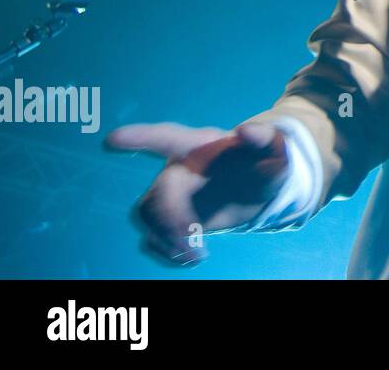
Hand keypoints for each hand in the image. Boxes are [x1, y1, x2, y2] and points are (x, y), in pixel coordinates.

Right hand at [105, 121, 290, 265]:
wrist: (261, 187)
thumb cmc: (266, 161)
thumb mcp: (275, 149)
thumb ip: (265, 138)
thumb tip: (245, 131)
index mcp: (200, 145)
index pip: (166, 137)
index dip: (140, 137)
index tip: (112, 140)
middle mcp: (179, 168)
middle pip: (158, 194)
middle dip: (171, 222)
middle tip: (196, 244)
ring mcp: (172, 194)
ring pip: (147, 216)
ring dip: (165, 240)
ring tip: (196, 254)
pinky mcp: (173, 219)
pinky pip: (152, 238)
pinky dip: (165, 253)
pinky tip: (190, 257)